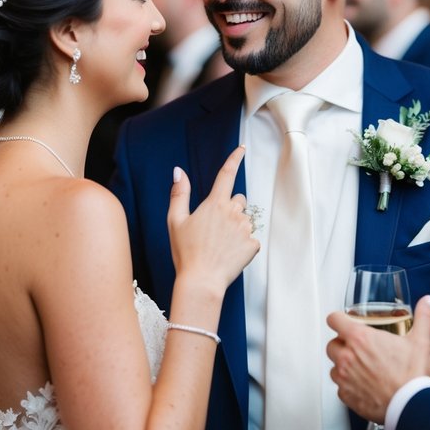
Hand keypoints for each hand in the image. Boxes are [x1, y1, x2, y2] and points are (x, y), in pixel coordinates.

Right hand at [168, 145, 259, 291]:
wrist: (201, 281)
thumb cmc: (185, 252)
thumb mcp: (175, 221)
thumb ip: (179, 194)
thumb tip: (178, 171)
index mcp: (215, 204)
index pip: (226, 174)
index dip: (234, 158)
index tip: (241, 148)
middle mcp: (233, 212)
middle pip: (239, 199)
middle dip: (230, 207)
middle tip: (215, 227)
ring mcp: (245, 228)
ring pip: (245, 220)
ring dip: (236, 227)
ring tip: (220, 245)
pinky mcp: (253, 244)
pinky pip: (250, 239)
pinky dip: (242, 245)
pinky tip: (229, 255)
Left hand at [327, 295, 429, 422]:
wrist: (412, 407)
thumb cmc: (413, 375)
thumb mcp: (420, 341)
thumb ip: (423, 316)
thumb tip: (428, 301)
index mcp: (360, 338)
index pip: (334, 320)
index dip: (338, 319)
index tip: (343, 322)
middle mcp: (347, 357)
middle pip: (332, 344)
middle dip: (342, 345)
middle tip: (359, 349)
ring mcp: (344, 378)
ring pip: (334, 366)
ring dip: (344, 366)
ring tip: (362, 368)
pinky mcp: (346, 396)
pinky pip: (340, 388)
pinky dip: (348, 386)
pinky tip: (364, 386)